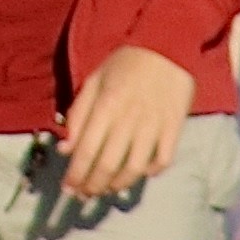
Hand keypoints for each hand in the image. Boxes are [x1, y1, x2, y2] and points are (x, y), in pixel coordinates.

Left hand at [51, 43, 195, 200]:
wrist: (167, 45)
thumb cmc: (125, 63)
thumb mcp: (94, 81)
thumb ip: (78, 114)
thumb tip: (65, 148)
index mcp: (106, 107)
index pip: (86, 152)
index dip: (75, 176)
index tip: (68, 188)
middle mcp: (128, 120)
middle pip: (107, 166)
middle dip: (92, 187)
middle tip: (84, 195)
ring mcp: (154, 126)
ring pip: (134, 169)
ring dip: (117, 186)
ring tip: (107, 190)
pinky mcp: (174, 127)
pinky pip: (163, 160)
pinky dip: (151, 172)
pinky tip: (140, 173)